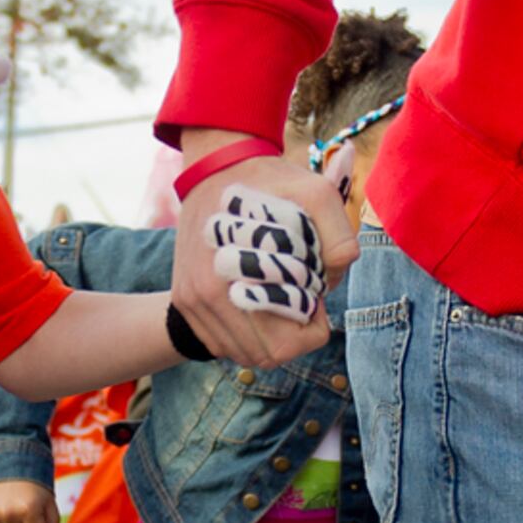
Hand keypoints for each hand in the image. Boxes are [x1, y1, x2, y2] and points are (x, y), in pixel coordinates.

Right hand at [162, 142, 346, 369]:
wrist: (214, 167)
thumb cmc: (271, 184)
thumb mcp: (318, 195)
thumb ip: (339, 236)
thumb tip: (335, 275)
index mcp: (237, 273)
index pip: (291, 341)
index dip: (313, 318)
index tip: (312, 287)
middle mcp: (206, 294)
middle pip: (268, 354)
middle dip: (292, 329)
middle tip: (296, 293)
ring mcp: (191, 301)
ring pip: (245, 354)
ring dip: (268, 334)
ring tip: (276, 295)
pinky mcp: (184, 302)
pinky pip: (223, 344)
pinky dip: (245, 331)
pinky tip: (254, 299)